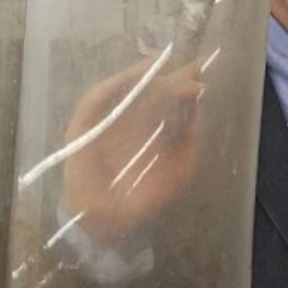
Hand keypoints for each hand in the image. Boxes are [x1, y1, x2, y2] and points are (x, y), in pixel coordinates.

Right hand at [63, 54, 205, 248]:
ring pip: (125, 90)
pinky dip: (111, 87)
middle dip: (171, 76)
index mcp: (151, 129)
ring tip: (163, 66)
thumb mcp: (176, 176)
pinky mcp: (84, 126)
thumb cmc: (139, 199)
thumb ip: (189, 150)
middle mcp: (131, 120)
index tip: (203, 75)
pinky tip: (129, 79)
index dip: (185, 85)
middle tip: (191, 66)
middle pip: (151, 90)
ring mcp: (107, 120)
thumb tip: (197, 118)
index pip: (169, 100)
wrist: (106, 221)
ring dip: (143, 76)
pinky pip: (95, 100)